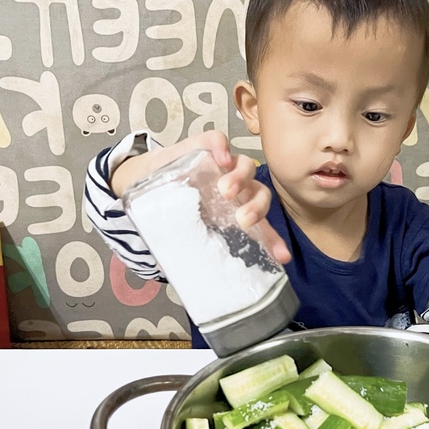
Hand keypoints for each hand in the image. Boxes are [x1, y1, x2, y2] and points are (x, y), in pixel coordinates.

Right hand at [111, 130, 290, 264]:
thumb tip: (197, 286)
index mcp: (238, 212)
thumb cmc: (175, 207)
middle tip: (242, 219)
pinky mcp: (206, 147)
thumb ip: (198, 249)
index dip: (273, 240)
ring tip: (225, 190)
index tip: (281, 257)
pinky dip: (222, 147)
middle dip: (255, 208)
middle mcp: (238, 189)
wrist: (147, 179)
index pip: (263, 226)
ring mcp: (224, 166)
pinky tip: (220, 158)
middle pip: (260, 194)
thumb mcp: (188, 232)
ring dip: (241, 179)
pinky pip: (219, 141)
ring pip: (246, 166)